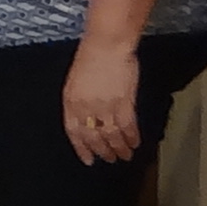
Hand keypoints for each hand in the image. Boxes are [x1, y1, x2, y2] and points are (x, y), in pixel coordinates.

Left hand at [62, 33, 144, 162]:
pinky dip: (132, 137)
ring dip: (119, 148)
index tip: (88, 160)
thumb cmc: (90, 57)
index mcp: (71, 101)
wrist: (107, 45)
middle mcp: (87, 107)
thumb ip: (79, 101)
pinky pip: (128, 126)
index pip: (74, 132)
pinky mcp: (124, 103)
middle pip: (94, 137)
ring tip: (125, 156)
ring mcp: (106, 106)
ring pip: (112, 135)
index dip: (82, 148)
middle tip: (109, 159)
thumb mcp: (75, 81)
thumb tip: (88, 119)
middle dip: (103, 151)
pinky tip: (135, 143)